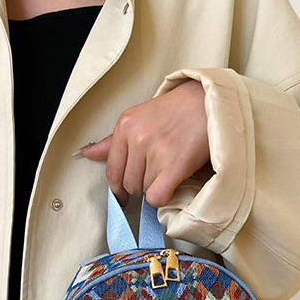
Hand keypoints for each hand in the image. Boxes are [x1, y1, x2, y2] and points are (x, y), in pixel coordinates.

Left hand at [78, 80, 209, 207]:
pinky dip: (164, 197)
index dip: (118, 188)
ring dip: (156, 187)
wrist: (210, 103)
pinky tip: (172, 185)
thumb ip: (114, 140)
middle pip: (128, 184)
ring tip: (169, 169)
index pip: (112, 170)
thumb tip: (88, 154)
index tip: (124, 196)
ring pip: (144, 190)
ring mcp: (155, 151)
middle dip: (141, 185)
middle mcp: (138, 137)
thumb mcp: (141, 118)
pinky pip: (157, 197)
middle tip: (157, 173)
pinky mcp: (174, 165)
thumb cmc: (178, 111)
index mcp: (126, 125)